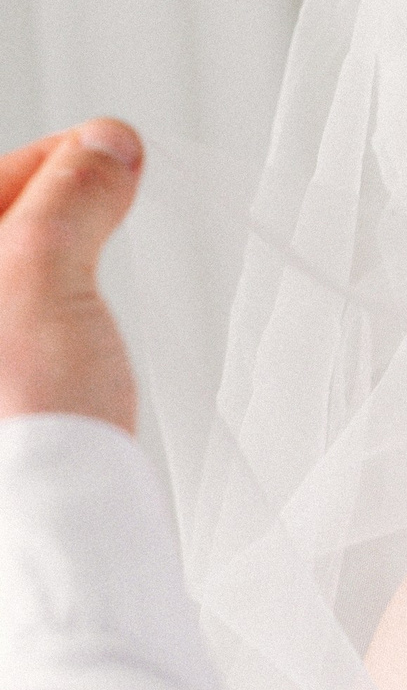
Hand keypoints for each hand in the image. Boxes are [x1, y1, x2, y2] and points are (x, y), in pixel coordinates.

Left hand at [0, 122, 143, 429]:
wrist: (42, 544)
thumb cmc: (20, 423)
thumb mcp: (43, 274)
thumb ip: (70, 195)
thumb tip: (105, 146)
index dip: (49, 159)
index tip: (112, 158)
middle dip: (47, 218)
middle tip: (113, 210)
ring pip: (5, 292)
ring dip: (47, 275)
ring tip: (91, 286)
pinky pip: (13, 344)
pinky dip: (40, 329)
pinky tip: (73, 347)